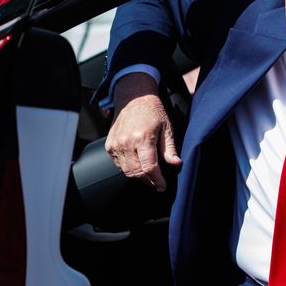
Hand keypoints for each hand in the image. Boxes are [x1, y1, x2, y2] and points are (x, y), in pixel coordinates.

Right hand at [104, 72, 181, 191]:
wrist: (134, 98)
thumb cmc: (152, 111)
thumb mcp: (167, 128)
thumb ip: (170, 149)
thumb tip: (176, 164)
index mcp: (143, 137)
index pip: (149, 168)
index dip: (157, 181)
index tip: (162, 186)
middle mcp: (127, 142)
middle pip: (137, 173)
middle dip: (149, 181)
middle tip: (157, 182)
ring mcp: (116, 144)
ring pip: (126, 171)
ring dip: (138, 177)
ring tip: (149, 175)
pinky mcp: (110, 145)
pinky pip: (119, 165)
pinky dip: (128, 169)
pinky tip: (137, 165)